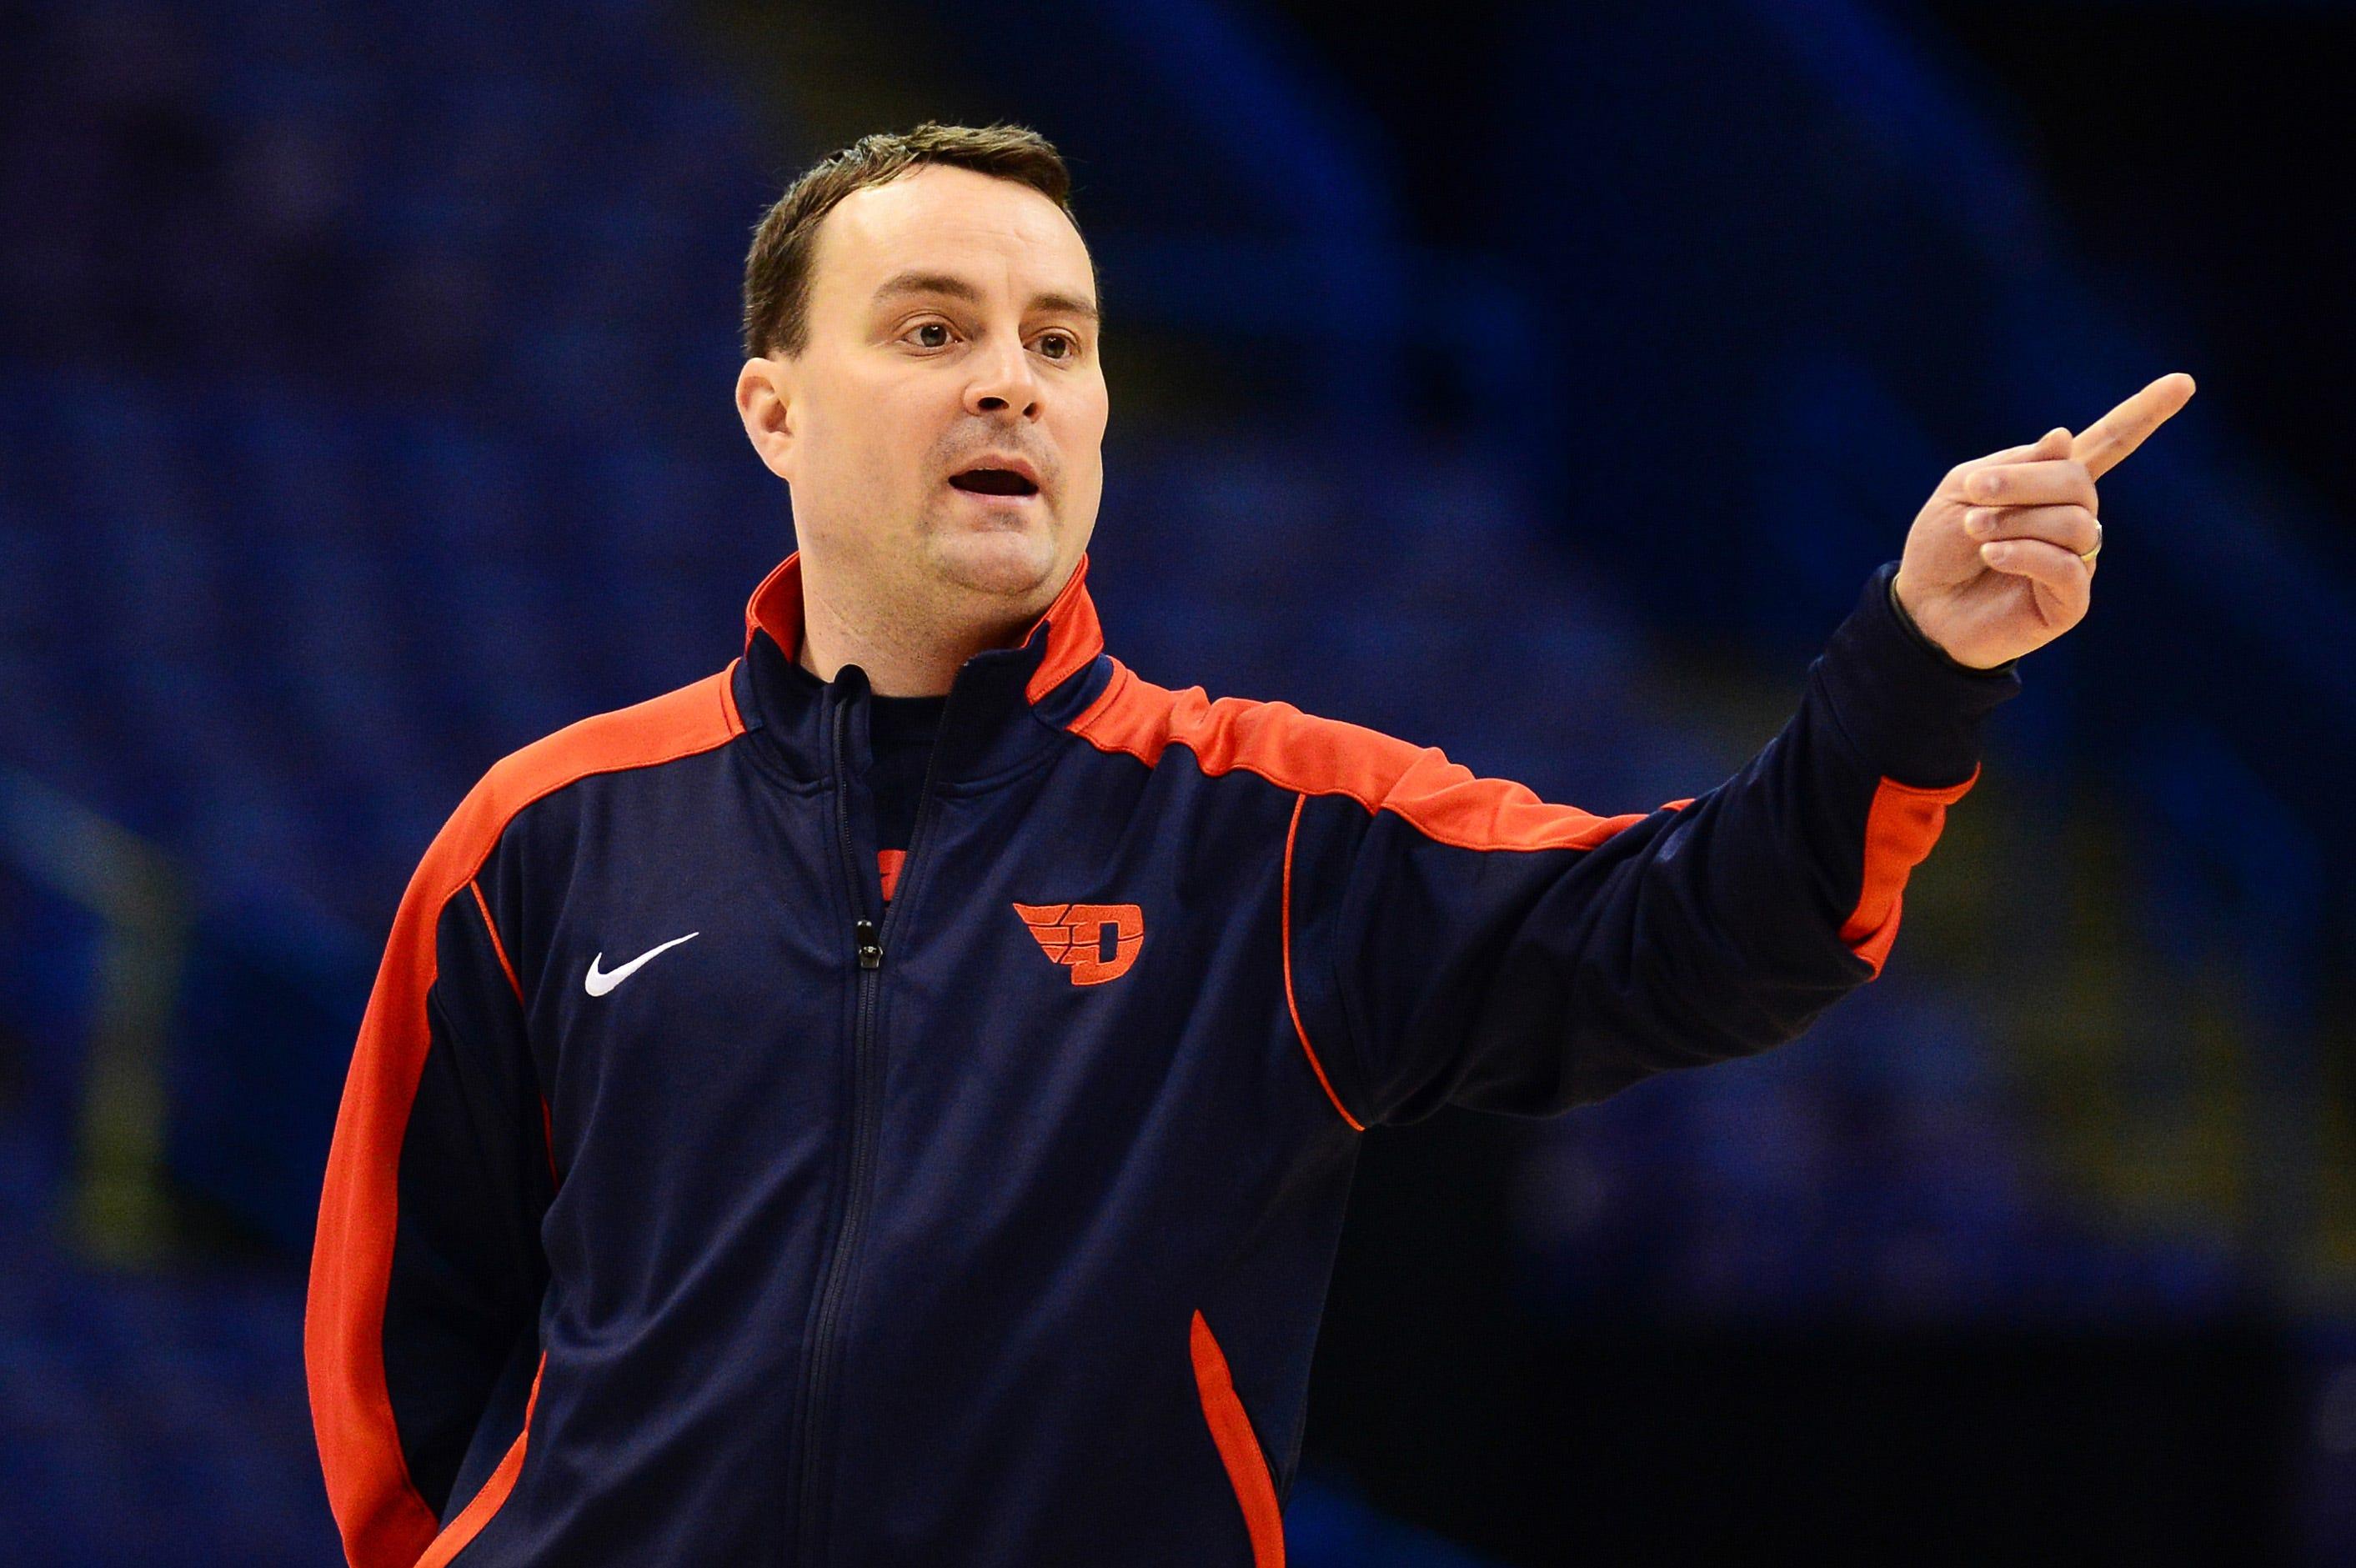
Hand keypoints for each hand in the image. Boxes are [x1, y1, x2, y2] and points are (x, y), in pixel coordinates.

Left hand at [1892, 373, 2195, 668]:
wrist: (1920, 610)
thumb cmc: (1939, 548)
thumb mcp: (1965, 491)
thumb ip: (2015, 465)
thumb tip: (2065, 438)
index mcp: (2050, 485)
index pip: (2107, 445)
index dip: (2143, 415)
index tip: (2183, 382)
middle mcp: (2073, 519)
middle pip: (2078, 482)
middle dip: (2025, 482)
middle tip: (1975, 495)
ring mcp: (2077, 560)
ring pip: (2075, 523)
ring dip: (2018, 520)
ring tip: (1976, 531)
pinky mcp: (2070, 600)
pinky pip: (2069, 566)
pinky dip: (2026, 553)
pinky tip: (1992, 554)